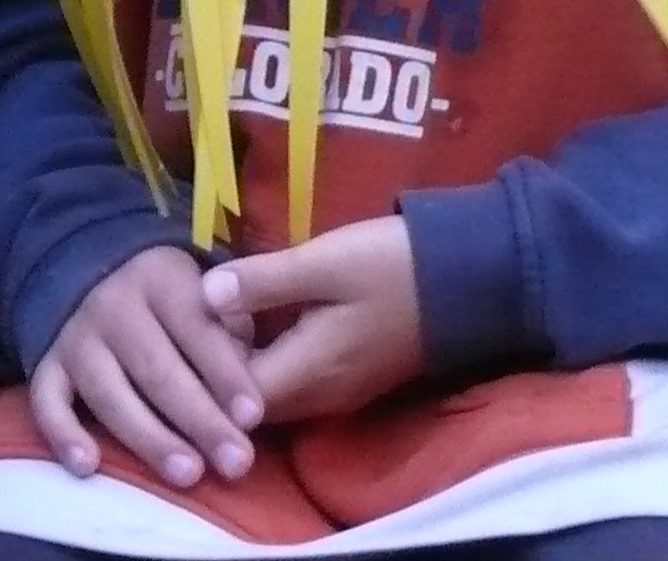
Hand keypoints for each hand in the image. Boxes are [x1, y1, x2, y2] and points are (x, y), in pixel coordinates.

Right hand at [31, 245, 263, 489]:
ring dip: (151, 440)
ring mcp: (74, 339)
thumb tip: (249, 384)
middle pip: (159, 371)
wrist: (91, 272)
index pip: (200, 332)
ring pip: (111, 396)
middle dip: (200, 421)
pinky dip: (64, 436)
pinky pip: (47, 404)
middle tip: (236, 463)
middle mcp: (114, 306)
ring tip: (189, 475)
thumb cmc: (171, 297)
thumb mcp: (206, 292)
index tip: (253, 417)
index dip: (228, 375)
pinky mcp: (45, 366)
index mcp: (164, 280)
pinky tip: (88, 467)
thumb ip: (230, 330)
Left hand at [209, 216, 425, 424]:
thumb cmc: (397, 266)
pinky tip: (266, 330)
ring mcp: (339, 393)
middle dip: (214, 374)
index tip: (189, 325)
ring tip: (226, 325)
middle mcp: (317, 398)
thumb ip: (263, 280)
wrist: (478, 276)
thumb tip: (201, 295)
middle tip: (198, 325)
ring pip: (270, 397)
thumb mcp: (328, 262)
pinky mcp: (355, 378)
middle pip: (243, 406)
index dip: (198, 370)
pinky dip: (270, 365)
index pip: (224, 399)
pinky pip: (295, 385)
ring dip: (243, 371)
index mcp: (304, 374)